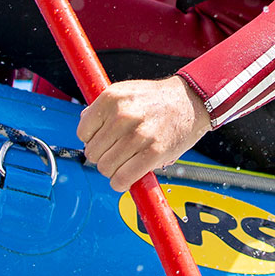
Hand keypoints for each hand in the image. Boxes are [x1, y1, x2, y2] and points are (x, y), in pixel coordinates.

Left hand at [76, 77, 212, 192]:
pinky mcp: (153, 153)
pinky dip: (121, 183)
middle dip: (103, 156)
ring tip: (125, 162)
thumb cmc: (157, 99)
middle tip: (118, 152)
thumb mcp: (126, 92)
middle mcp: (123, 115)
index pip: (83, 132)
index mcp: (111, 98)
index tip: (105, 140)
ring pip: (105, 167)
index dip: (93, 140)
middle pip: (93, 152)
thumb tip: (84, 126)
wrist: (191, 100)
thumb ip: (103, 108)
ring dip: (113, 170)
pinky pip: (123, 178)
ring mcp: (138, 135)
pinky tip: (126, 178)